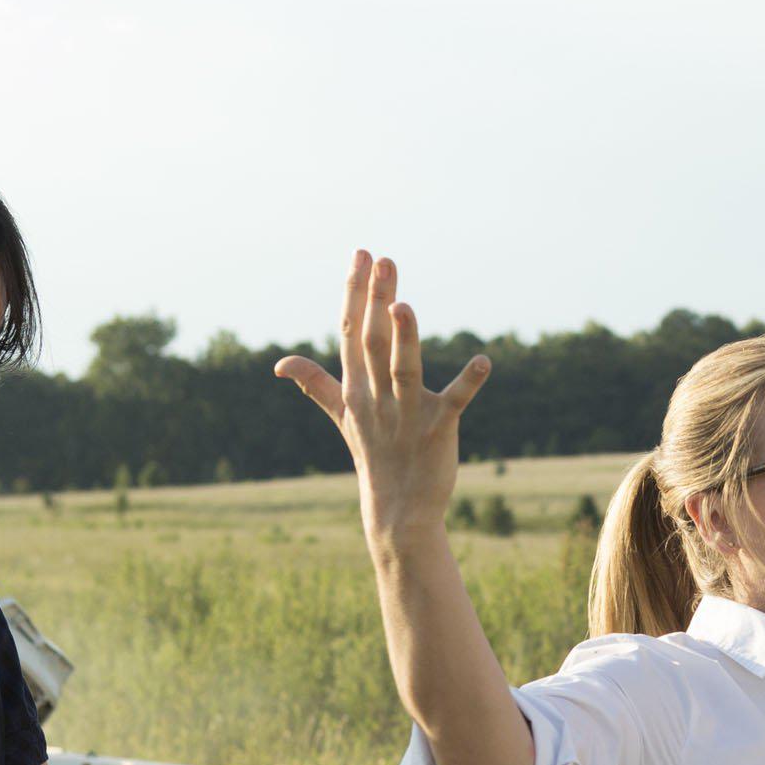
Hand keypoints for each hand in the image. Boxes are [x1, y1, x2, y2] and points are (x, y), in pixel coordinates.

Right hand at [274, 250, 492, 546]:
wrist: (397, 510)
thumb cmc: (373, 456)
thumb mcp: (343, 416)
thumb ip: (316, 384)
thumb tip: (280, 364)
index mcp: (356, 388)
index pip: (351, 332)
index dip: (354, 293)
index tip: (361, 254)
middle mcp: (377, 397)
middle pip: (373, 343)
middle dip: (376, 301)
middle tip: (383, 259)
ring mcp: (407, 414)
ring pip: (404, 370)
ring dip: (404, 338)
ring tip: (403, 305)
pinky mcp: (439, 430)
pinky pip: (455, 402)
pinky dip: (469, 382)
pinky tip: (484, 361)